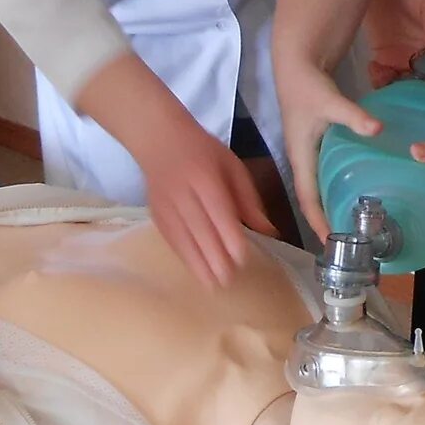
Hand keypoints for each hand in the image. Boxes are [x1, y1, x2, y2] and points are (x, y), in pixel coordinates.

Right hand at [138, 122, 276, 287]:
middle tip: (229, 281)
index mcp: (206, 176)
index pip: (218, 209)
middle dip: (213, 256)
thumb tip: (269, 230)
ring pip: (182, 238)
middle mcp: (183, 191)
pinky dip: (183, 256)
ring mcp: (166, 203)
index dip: (228, 235)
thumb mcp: (232, 166)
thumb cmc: (202, 151)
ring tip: (212, 285)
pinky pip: (170, 238)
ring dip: (197, 263)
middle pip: (199, 228)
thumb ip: (249, 199)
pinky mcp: (155, 213)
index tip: (241, 258)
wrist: (159, 139)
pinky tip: (194, 271)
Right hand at [273, 52, 381, 243]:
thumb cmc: (307, 85)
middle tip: (354, 242)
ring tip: (359, 224)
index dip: (319, 223)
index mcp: (301, 157)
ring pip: (321, 188)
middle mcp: (304, 160)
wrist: (297, 62)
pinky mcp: (319, 143)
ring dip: (335, 205)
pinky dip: (341, 185)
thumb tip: (378, 130)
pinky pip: (328, 173)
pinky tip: (362, 188)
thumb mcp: (330, 101)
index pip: (308, 200)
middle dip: (329, 222)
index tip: (334, 246)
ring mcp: (310, 152)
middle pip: (315, 200)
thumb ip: (353, 116)